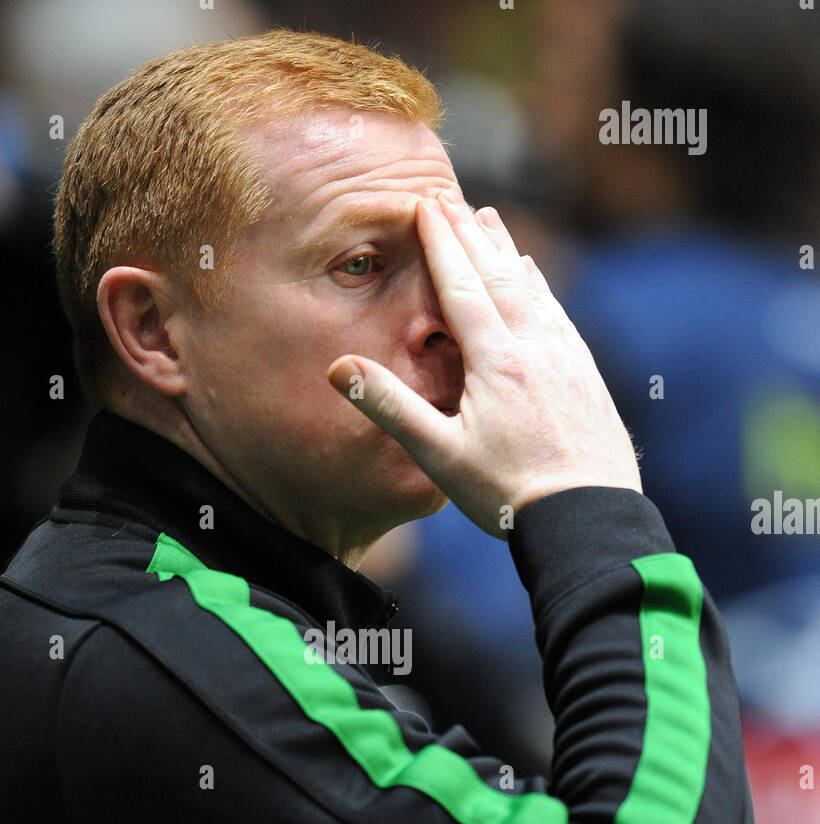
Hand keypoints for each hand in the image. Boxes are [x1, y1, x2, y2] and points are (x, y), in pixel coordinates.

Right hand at [327, 193, 641, 537]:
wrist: (589, 520)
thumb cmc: (509, 495)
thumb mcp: (439, 457)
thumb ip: (391, 407)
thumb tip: (339, 368)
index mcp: (495, 361)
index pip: (460, 286)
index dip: (441, 243)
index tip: (425, 204)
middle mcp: (534, 347)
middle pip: (498, 275)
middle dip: (471, 235)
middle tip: (452, 197)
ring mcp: (566, 358)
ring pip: (532, 288)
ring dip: (507, 252)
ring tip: (492, 221)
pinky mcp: (586, 375)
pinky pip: (557, 313)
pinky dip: (540, 287)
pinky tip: (536, 282)